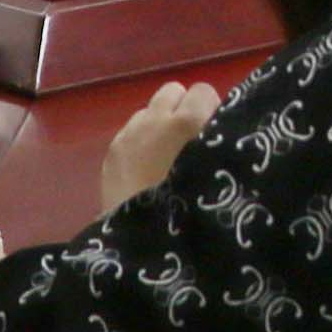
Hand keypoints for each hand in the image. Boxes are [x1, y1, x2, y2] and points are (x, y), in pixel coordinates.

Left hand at [98, 81, 220, 215]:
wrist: (141, 240)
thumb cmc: (191, 207)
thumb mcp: (218, 169)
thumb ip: (219, 139)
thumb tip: (218, 124)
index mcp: (187, 123)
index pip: (204, 91)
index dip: (211, 110)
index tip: (212, 133)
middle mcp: (155, 118)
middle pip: (173, 90)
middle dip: (182, 108)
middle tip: (189, 139)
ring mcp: (129, 133)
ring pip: (148, 109)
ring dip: (159, 123)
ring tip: (165, 154)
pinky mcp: (112, 150)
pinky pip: (130, 129)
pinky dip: (140, 139)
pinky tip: (144, 167)